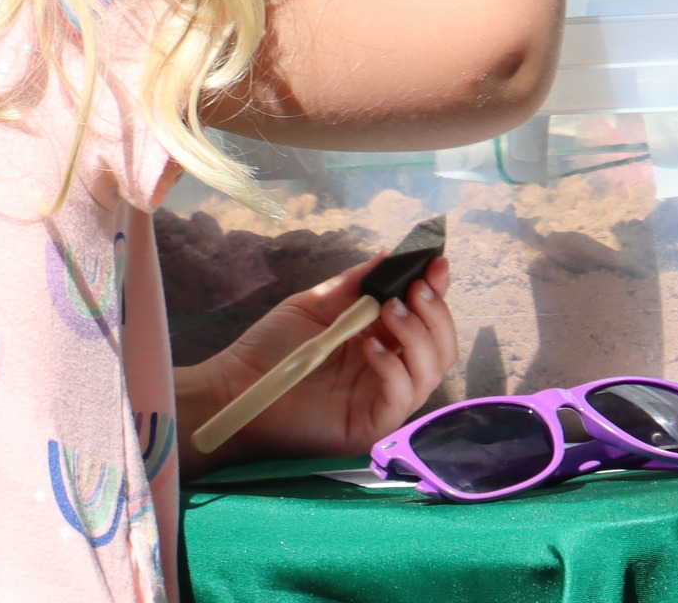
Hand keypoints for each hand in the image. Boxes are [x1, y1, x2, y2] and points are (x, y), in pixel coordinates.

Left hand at [176, 256, 458, 468]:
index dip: (436, 291)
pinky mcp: (373, 423)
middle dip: (435, 312)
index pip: (424, 317)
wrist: (238, 387)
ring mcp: (384, 398)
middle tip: (414, 288)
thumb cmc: (273, 348)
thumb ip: (354, 284)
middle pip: (440, 346)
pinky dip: (393, 367)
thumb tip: (389, 255)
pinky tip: (371, 346)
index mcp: (381, 339)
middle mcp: (391, 370)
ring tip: (389, 309)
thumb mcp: (317, 305)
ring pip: (430, 370)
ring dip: (417, 334)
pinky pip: (402, 396)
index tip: (436, 263)